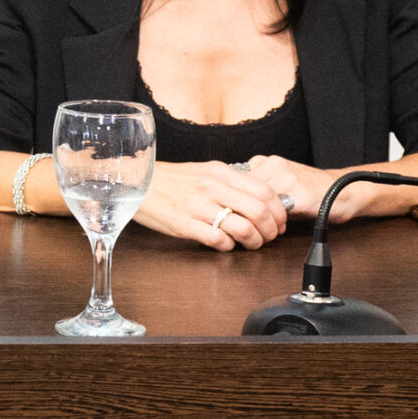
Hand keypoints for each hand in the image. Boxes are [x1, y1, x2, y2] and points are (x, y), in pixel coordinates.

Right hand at [132, 160, 288, 250]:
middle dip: (271, 229)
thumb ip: (230, 182)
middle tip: (270, 236)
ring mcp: (198, 206)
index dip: (279, 210)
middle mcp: (212, 187)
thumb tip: (258, 197)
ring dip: (253, 241)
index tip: (279, 220)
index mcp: (220, 173)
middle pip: (258, 210)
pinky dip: (228, 246)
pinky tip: (225, 245)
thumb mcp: (204, 172)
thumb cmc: (171, 181)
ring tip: (251, 244)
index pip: (264, 190)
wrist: (137, 183)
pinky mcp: (184, 225)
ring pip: (242, 227)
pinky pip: (218, 240)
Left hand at [242, 156, 337, 222]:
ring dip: (257, 217)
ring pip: (257, 200)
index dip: (233, 201)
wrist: (344, 190)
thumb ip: (255, 191)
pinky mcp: (300, 193)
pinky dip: (272, 221)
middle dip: (242, 210)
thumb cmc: (307, 192)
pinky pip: (276, 210)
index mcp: (266, 162)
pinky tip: (277, 227)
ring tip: (263, 226)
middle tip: (246, 224)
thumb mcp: (277, 186)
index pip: (235, 181)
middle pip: (242, 191)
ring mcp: (287, 177)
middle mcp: (274, 165)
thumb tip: (229, 207)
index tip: (234, 213)